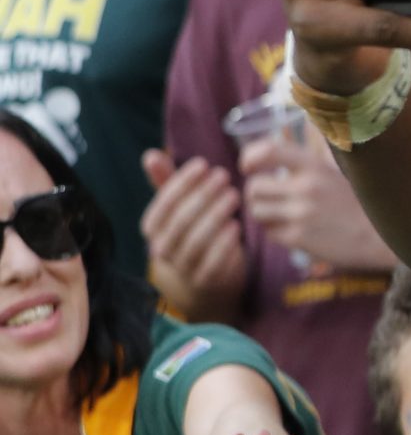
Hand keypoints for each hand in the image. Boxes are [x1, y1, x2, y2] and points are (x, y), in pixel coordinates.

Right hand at [140, 151, 247, 319]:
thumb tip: (150, 154)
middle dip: (203, 195)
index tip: (204, 164)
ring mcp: (182, 267)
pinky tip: (236, 226)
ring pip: (196, 240)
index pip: (163, 202)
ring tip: (234, 195)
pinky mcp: (204, 280)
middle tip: (224, 176)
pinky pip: (212, 263)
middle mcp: (161, 249)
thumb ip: (167, 181)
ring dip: (216, 215)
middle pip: (181, 220)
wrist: (206, 274)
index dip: (183, 182)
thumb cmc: (192, 228)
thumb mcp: (179, 205)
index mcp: (152, 227)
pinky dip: (224, 244)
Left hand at [240, 129, 394, 269]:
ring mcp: (302, 214)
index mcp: (315, 166)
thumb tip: (287, 137)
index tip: (248, 166)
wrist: (379, 238)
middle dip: (256, 194)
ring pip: (256, 211)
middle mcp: (307, 188)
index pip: (269, 150)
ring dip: (262, 214)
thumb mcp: (337, 172)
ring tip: (278, 215)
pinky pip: (269, 233)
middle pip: (254, 187)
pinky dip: (275, 232)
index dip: (250, 157)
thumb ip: (311, 158)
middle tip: (267, 198)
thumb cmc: (357, 203)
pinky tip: (292, 230)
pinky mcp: (299, 238)